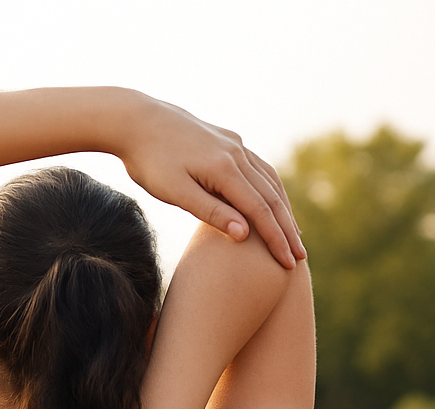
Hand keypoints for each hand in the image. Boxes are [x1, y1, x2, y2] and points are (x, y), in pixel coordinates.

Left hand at [119, 97, 303, 269]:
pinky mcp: (227, 140)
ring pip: (268, 180)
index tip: (288, 262)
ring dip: (282, 208)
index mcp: (225, 169)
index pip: (260, 211)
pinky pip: (258, 167)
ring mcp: (234, 144)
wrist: (135, 119)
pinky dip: (269, 188)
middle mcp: (237, 153)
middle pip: (271, 197)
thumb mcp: (175, 192)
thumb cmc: (149, 161)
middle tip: (299, 257)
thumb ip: (210, 212)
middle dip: (286, 229)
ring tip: (292, 233)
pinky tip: (271, 200)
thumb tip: (245, 235)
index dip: (276, 238)